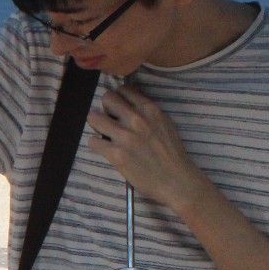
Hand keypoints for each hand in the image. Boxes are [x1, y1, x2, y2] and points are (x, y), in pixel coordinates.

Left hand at [83, 84, 208, 214]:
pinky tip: (105, 149)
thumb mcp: (164, 123)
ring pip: (94, 118)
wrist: (176, 180)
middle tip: (109, 122)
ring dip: (97, 126)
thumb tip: (127, 103)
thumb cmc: (171, 153)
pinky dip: (96, 145)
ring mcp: (125, 136)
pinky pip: (92, 141)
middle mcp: (136, 118)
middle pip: (106, 98)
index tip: (119, 109)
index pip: (123, 89)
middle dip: (105, 109)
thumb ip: (147, 112)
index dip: (118, 99)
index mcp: (149, 109)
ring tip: (105, 135)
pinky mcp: (116, 154)